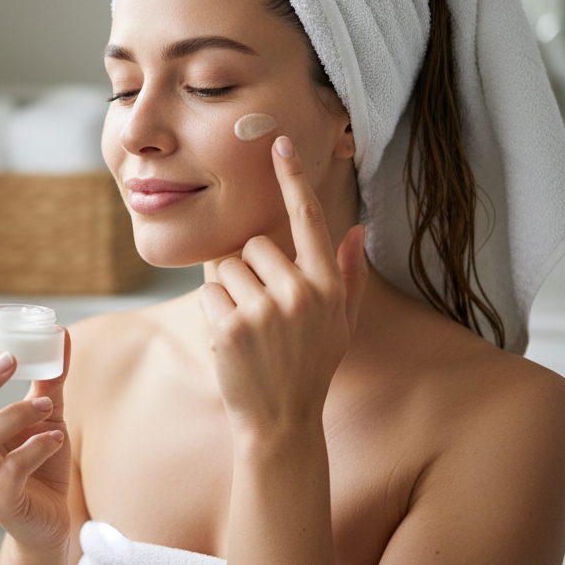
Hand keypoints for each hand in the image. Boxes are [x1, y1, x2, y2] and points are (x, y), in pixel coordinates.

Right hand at [0, 331, 72, 552]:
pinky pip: (10, 472)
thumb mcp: (44, 413)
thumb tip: (61, 334)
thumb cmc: (38, 461)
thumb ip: (49, 378)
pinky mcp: (0, 503)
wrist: (50, 518)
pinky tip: (55, 438)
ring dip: (14, 415)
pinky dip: (35, 448)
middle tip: (9, 360)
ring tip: (47, 405)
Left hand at [198, 135, 368, 436]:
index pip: (309, 220)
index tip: (279, 143)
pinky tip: (232, 341)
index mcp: (328, 286)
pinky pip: (208, 293)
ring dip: (227, 291)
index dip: (293, 179)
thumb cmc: (310, 367)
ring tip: (247, 329)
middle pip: (253, 246)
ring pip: (226, 267)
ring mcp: (266, 310)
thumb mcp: (340, 323)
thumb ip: (347, 274)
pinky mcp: (233, 326)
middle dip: (247, 271)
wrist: (282, 421)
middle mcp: (301, 293)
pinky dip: (212, 312)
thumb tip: (356, 229)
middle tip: (260, 312)